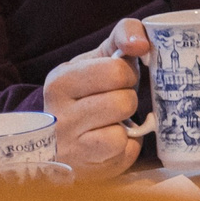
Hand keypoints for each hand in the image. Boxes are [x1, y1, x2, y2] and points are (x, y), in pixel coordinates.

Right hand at [44, 19, 146, 177]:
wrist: (65, 142)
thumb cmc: (90, 93)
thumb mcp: (99, 58)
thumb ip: (123, 35)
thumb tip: (141, 42)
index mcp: (60, 80)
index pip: (116, 70)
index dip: (128, 74)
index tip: (119, 79)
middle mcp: (58, 113)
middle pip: (123, 100)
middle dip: (128, 98)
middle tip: (116, 101)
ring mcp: (71, 143)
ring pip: (124, 125)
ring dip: (127, 122)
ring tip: (112, 121)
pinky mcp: (88, 165)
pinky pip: (125, 148)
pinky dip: (127, 144)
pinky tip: (111, 141)